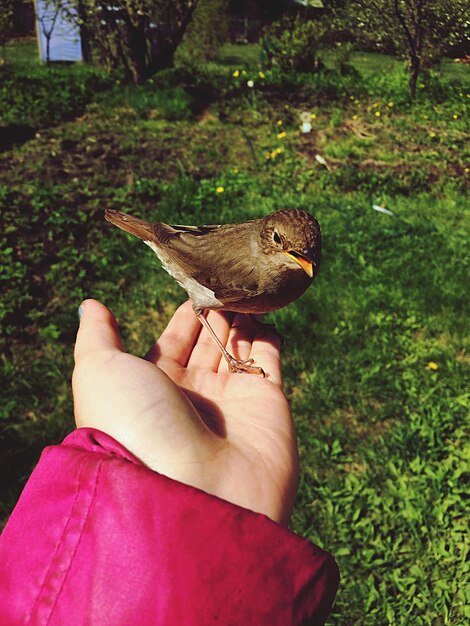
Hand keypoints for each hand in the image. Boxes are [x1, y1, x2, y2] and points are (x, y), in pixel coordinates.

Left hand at [72, 299, 298, 524]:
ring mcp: (232, 400)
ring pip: (238, 347)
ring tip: (244, 290)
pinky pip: (269, 359)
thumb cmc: (136, 426)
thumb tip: (91, 305)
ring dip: (241, 319)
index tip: (196, 286)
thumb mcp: (100, 373)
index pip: (171, 343)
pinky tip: (265, 314)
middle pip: (207, 343)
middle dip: (215, 314)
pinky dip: (268, 335)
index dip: (183, 316)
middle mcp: (193, 396)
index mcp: (153, 389)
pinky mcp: (268, 402)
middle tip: (225, 283)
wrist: (193, 490)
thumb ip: (96, 337)